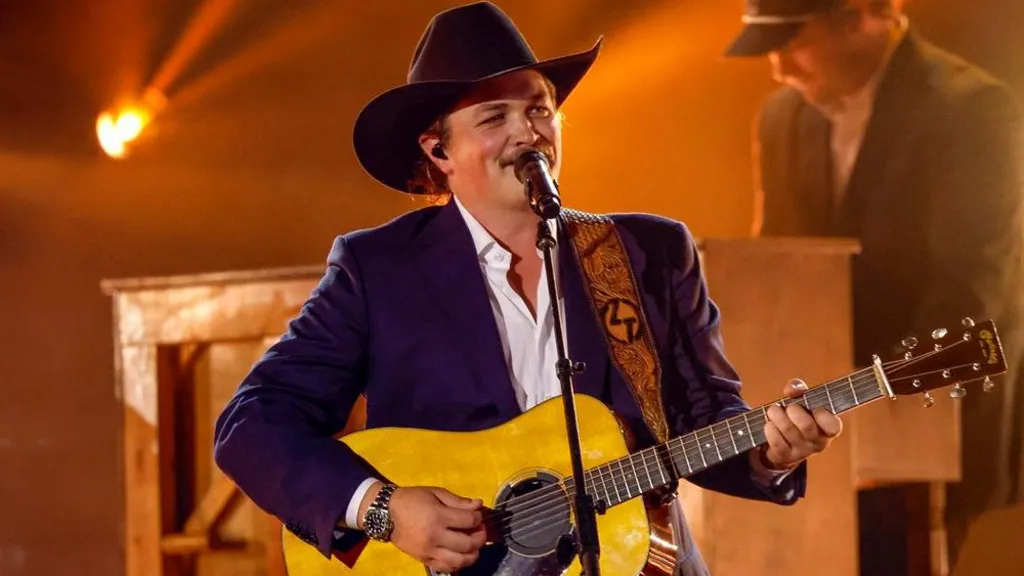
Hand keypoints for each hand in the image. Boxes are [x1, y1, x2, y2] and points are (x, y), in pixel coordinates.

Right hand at [358, 483, 485, 572]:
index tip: (478, 515)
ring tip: (474, 546)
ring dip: (472, 554)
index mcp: (438, 516)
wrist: (386, 514)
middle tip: (480, 531)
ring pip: (459, 560)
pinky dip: (458, 564)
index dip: (478, 518)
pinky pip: (446, 567)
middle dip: (480, 537)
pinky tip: (461, 556)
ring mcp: (429, 550)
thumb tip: (478, 504)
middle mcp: (435, 536)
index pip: (469, 521)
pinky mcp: (423, 559)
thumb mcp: (436, 493)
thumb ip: (458, 501)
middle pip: (468, 543)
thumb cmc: (412, 499)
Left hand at [761, 379, 842, 469]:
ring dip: (777, 416)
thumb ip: (798, 389)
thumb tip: (792, 390)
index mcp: (828, 429)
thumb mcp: (801, 401)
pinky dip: (770, 429)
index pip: (833, 426)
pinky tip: (769, 424)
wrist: (783, 445)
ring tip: (773, 410)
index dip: (823, 415)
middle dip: (793, 411)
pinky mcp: (785, 457)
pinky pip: (777, 442)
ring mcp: (802, 452)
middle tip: (789, 407)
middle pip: (806, 425)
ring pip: (789, 431)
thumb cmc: (796, 417)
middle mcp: (818, 443)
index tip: (814, 408)